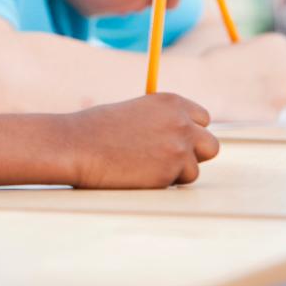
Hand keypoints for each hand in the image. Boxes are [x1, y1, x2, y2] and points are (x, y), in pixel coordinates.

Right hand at [65, 93, 218, 187]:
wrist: (75, 145)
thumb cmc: (95, 129)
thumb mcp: (134, 113)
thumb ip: (161, 122)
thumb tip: (179, 138)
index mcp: (170, 102)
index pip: (202, 118)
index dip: (189, 132)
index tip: (174, 140)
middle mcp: (181, 122)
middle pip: (210, 145)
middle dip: (194, 155)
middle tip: (169, 160)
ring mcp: (178, 148)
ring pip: (193, 169)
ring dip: (173, 173)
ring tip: (141, 167)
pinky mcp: (169, 173)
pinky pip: (175, 184)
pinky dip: (159, 184)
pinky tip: (135, 174)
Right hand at [199, 33, 285, 120]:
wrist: (201, 86)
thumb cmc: (212, 65)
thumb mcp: (238, 48)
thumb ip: (258, 56)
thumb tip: (265, 65)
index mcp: (278, 44)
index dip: (274, 58)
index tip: (263, 64)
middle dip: (284, 75)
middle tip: (265, 79)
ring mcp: (284, 92)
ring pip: (283, 94)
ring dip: (270, 94)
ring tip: (240, 93)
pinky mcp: (274, 113)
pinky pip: (271, 110)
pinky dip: (259, 110)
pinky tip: (239, 105)